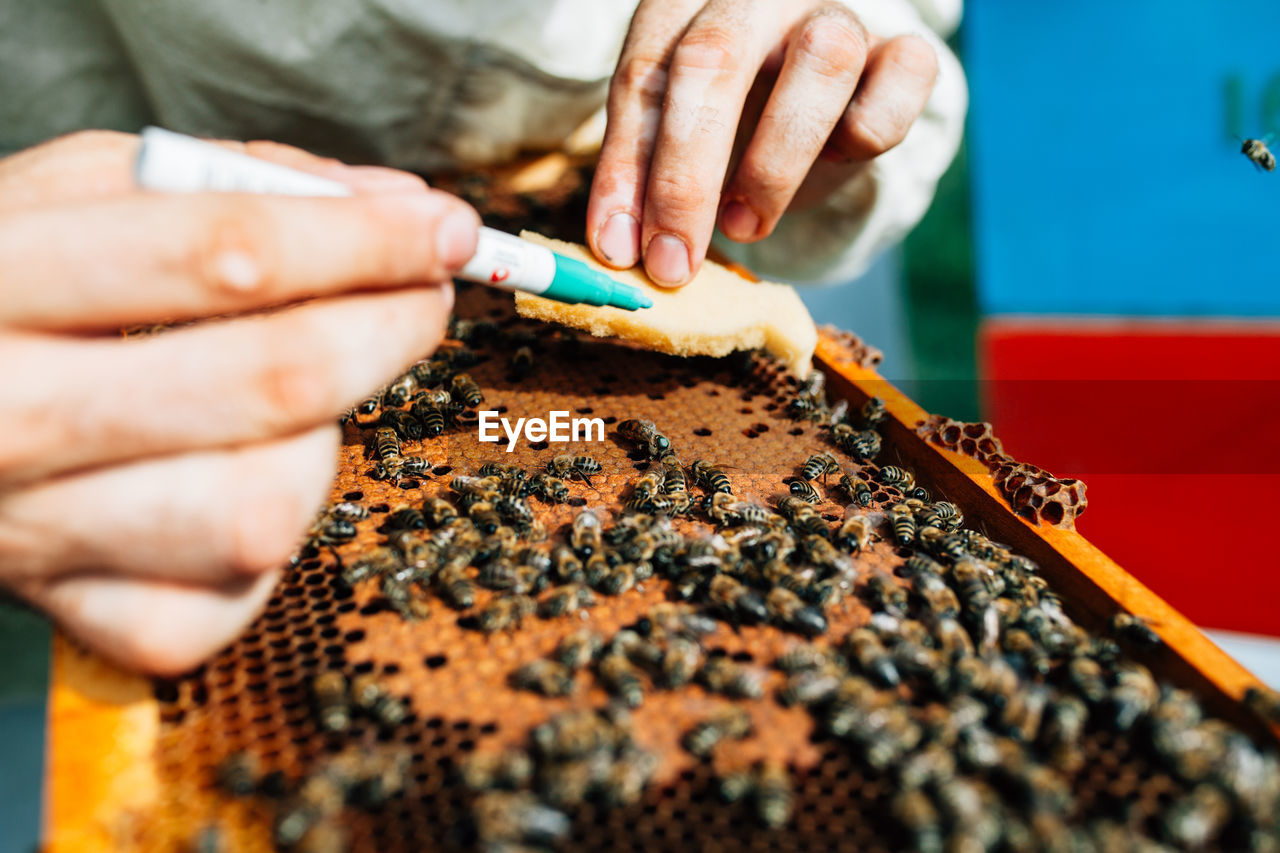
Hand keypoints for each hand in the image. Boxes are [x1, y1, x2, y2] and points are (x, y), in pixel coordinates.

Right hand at [0, 131, 478, 673]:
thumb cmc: (1, 283)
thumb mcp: (75, 194)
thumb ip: (232, 181)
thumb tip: (396, 204)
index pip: (223, 253)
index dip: (362, 237)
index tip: (444, 226)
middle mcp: (3, 420)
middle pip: (271, 382)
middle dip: (389, 326)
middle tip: (427, 293)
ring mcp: (34, 536)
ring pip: (262, 509)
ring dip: (320, 442)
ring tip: (294, 399)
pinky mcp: (74, 616)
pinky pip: (226, 598)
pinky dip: (267, 539)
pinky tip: (234, 478)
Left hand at [587, 0, 938, 284]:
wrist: (830, 106)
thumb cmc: (738, 123)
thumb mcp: (680, 140)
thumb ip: (646, 176)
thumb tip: (619, 249)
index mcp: (688, 4)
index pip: (644, 76)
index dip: (625, 167)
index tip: (617, 247)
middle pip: (714, 60)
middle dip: (685, 177)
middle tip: (671, 262)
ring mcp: (836, 15)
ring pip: (819, 61)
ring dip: (772, 165)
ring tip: (743, 226)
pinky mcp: (902, 53)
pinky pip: (896, 87)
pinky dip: (864, 136)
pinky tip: (836, 163)